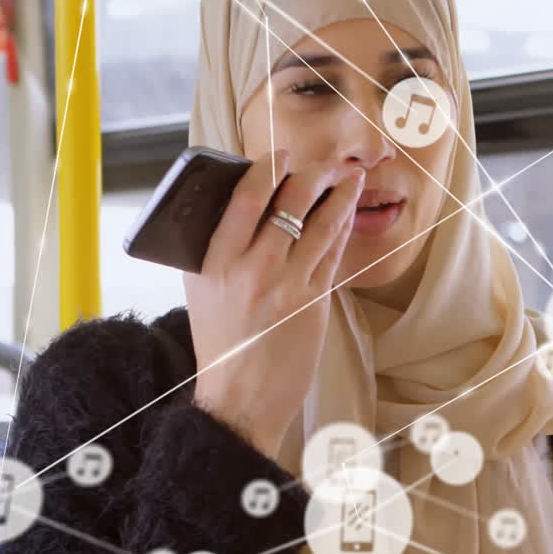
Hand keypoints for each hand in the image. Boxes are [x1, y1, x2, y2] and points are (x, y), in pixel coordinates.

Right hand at [184, 150, 364, 458]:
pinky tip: (346, 215)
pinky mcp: (313, 303)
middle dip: (314, 174)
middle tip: (327, 163)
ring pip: (320, 225)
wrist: (238, 399)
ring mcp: (286, 286)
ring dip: (340, 196)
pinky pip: (332, 254)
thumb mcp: (200, 289)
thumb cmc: (220, 341)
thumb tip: (242, 202)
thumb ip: (216, 247)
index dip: (268, 167)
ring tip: (351, 179)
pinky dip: (341, 229)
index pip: (245, 197)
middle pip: (289, 203)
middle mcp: (251, 270)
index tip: (281, 154)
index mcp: (214, 262)